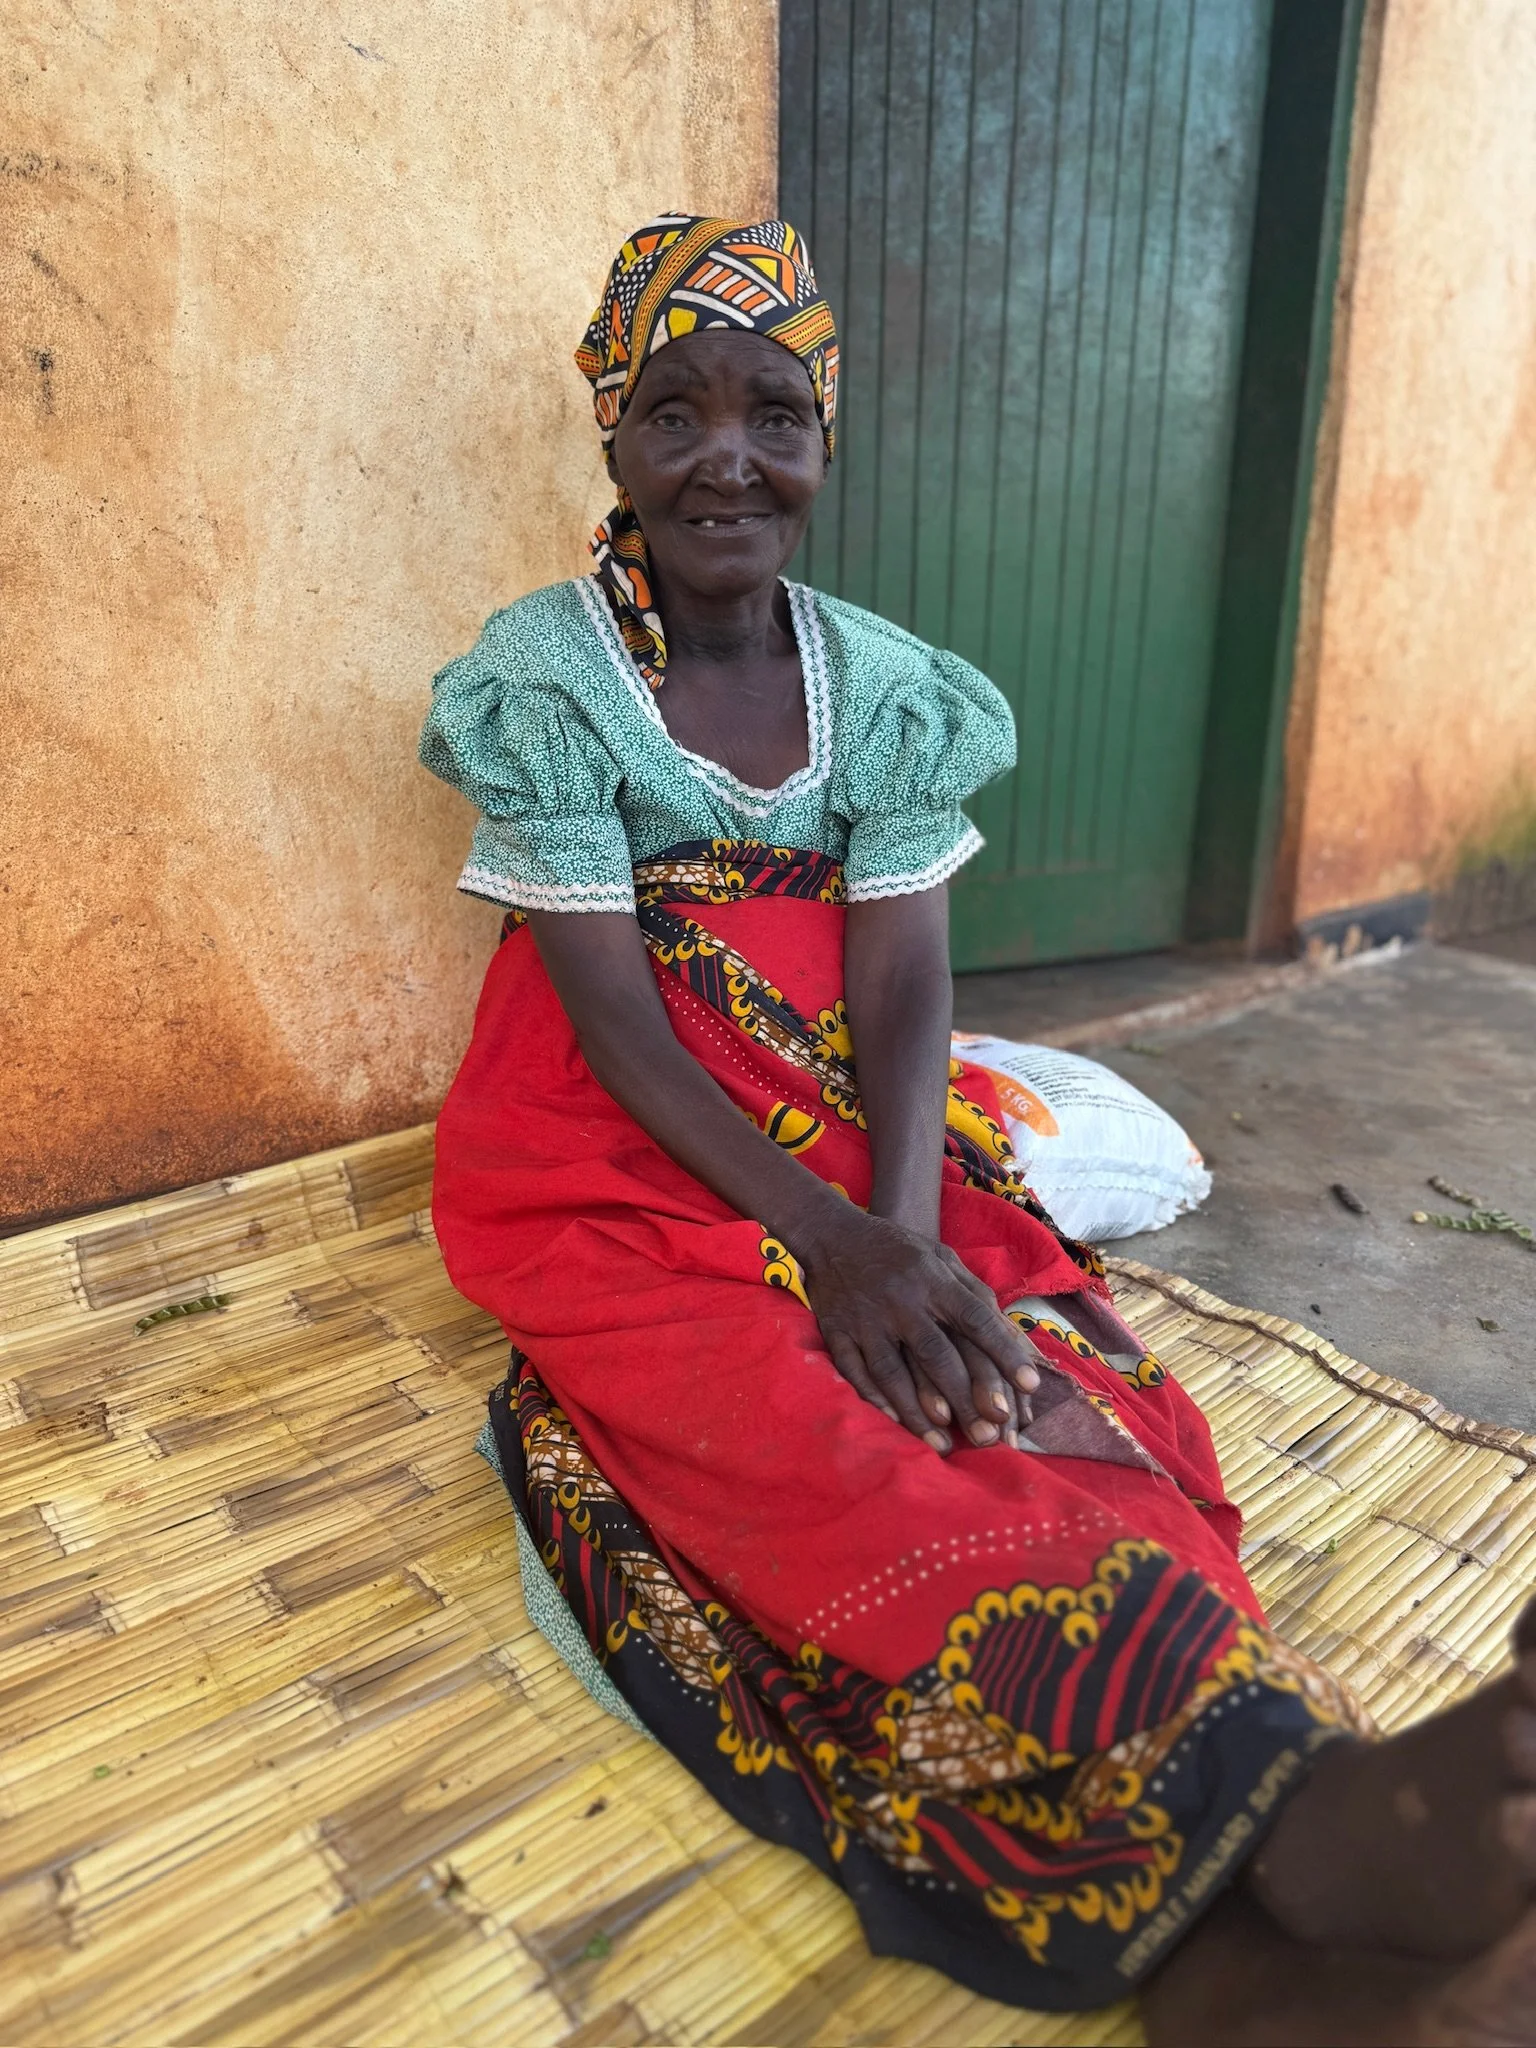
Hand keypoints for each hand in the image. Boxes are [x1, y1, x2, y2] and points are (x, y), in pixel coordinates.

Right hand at [801, 1210, 1043, 1452]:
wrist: (834, 1234)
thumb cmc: (900, 1251)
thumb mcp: (941, 1257)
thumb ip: (974, 1292)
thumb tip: (1009, 1332)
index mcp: (935, 1281)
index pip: (977, 1320)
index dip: (1004, 1353)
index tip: (1029, 1387)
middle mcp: (903, 1302)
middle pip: (938, 1356)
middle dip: (967, 1397)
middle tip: (992, 1435)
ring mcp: (868, 1320)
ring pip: (895, 1372)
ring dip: (919, 1411)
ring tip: (943, 1445)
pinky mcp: (838, 1332)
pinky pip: (856, 1372)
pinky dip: (875, 1399)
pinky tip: (895, 1424)